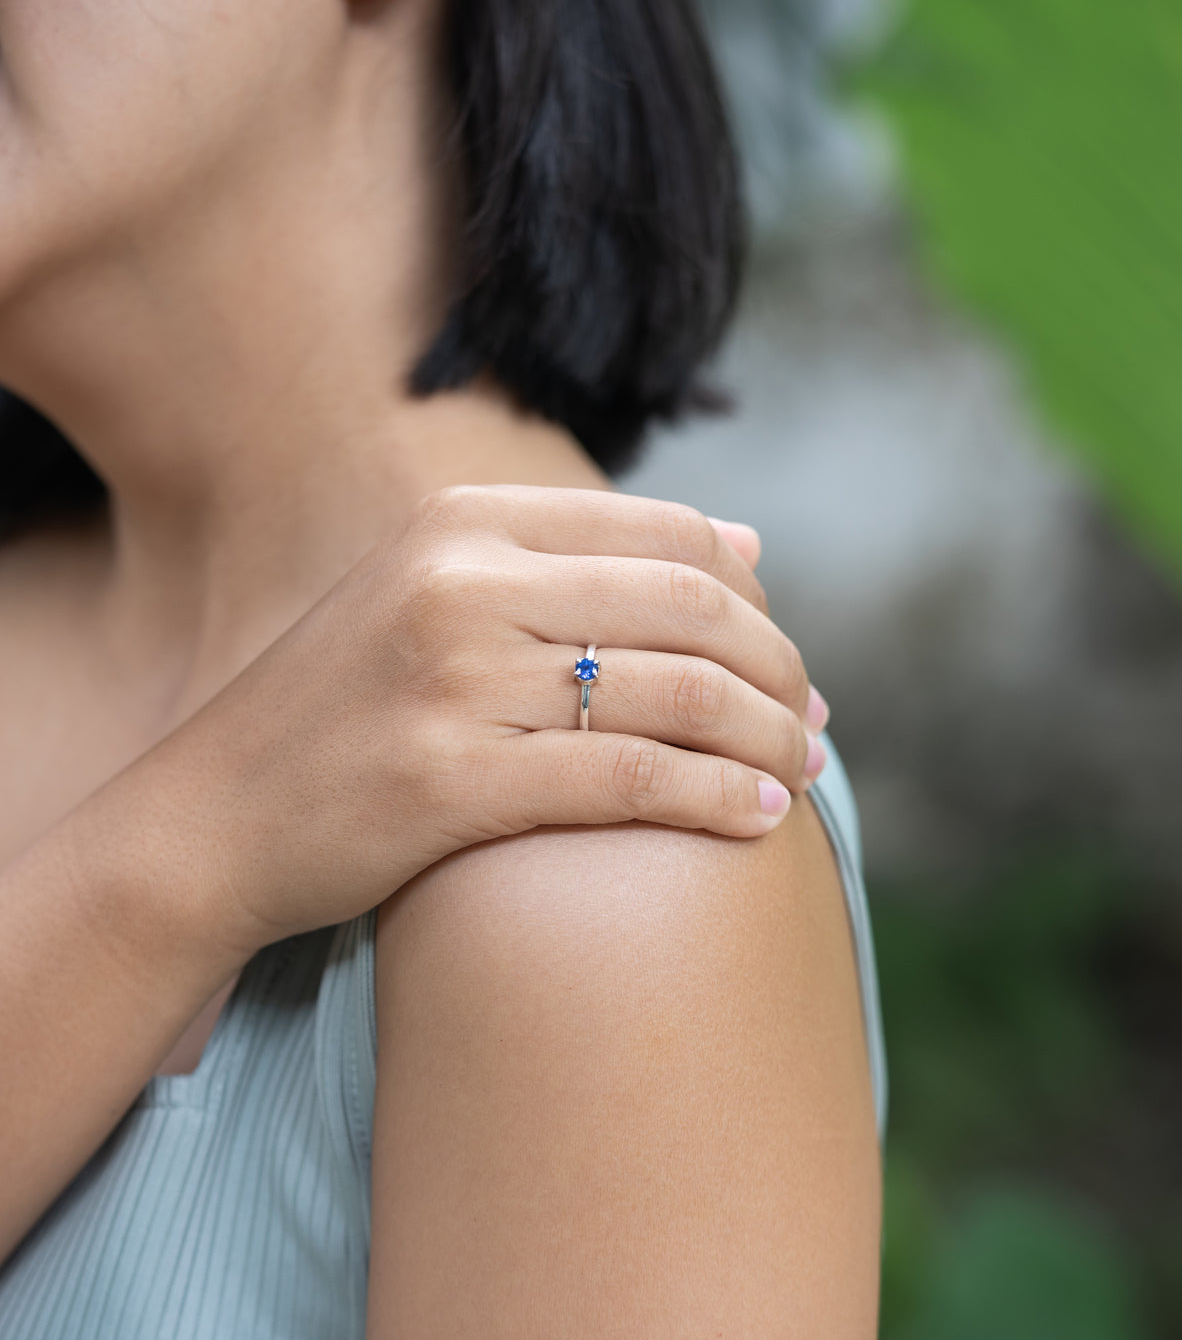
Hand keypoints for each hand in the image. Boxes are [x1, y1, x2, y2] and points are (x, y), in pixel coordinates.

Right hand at [88, 486, 827, 959]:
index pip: (667, 530)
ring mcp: (455, 679)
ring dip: (769, 735)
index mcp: (465, 520)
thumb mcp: (437, 596)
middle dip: (778, 664)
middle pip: (689, 603)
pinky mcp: (451, 781)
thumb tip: (746, 543)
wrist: (209, 818)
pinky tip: (761, 819)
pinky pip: (630, 776)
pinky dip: (717, 797)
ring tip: (804, 770)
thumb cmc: (341, 710)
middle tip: (814, 718)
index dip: (754, 593)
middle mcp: (463, 580)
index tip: (784, 653)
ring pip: (677, 690)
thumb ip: (579, 563)